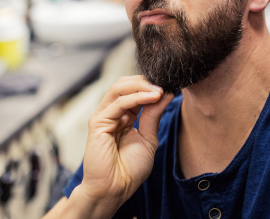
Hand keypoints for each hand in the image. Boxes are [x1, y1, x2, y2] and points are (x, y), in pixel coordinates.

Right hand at [79, 75, 174, 207]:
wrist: (115, 189)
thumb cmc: (129, 170)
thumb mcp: (148, 138)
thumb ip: (153, 115)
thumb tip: (166, 93)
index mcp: (124, 116)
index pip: (135, 91)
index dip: (152, 86)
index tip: (171, 85)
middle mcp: (113, 113)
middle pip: (125, 84)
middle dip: (146, 81)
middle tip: (165, 83)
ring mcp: (104, 116)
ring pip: (119, 88)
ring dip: (142, 86)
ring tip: (160, 89)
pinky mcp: (98, 122)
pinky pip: (118, 103)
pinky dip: (137, 97)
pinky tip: (153, 97)